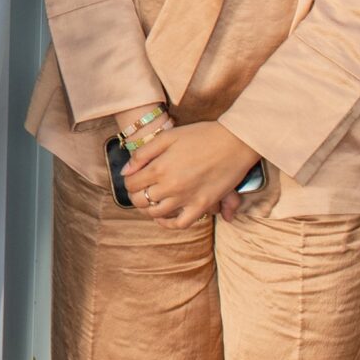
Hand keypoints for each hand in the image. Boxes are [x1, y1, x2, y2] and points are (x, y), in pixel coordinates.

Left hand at [123, 122, 259, 228]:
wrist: (234, 142)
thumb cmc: (200, 135)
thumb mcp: (166, 137)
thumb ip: (142, 154)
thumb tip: (125, 172)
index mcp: (159, 168)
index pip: (131, 183)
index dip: (128, 181)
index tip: (132, 178)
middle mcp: (170, 187)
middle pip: (140, 200)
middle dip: (135, 196)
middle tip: (139, 190)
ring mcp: (186, 198)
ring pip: (156, 213)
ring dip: (148, 209)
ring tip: (149, 201)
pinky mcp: (202, 205)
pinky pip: (181, 223)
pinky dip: (169, 224)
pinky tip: (164, 217)